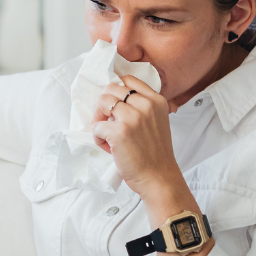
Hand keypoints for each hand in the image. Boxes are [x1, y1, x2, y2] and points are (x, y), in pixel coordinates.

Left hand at [91, 75, 180, 198]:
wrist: (158, 176)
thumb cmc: (155, 153)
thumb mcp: (158, 121)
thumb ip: (143, 107)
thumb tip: (115, 99)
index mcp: (156, 100)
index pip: (128, 79)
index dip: (116, 90)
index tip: (113, 104)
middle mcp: (145, 105)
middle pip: (111, 89)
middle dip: (105, 105)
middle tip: (108, 123)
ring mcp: (132, 117)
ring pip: (101, 102)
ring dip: (99, 119)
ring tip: (107, 135)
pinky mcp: (119, 131)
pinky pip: (96, 125)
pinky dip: (97, 137)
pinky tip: (108, 147)